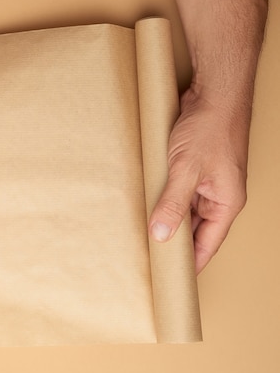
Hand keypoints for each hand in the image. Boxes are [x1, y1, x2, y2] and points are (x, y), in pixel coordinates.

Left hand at [149, 85, 249, 272]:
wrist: (213, 92)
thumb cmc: (209, 128)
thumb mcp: (185, 170)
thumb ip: (172, 203)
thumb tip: (160, 234)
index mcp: (226, 203)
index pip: (207, 245)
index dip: (190, 263)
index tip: (173, 280)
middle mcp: (220, 196)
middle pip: (196, 230)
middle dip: (176, 244)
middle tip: (153, 260)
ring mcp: (209, 182)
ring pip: (187, 212)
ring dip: (169, 220)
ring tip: (146, 237)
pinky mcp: (196, 169)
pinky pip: (181, 193)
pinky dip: (167, 201)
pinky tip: (150, 207)